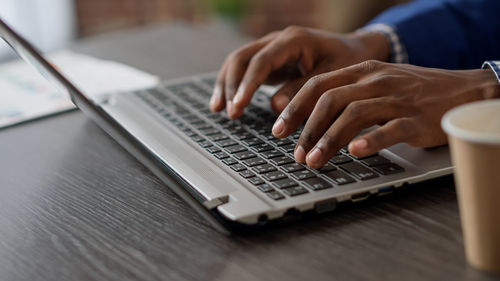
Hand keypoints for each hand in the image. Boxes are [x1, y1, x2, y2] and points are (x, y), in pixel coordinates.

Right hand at [209, 26, 390, 118]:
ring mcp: (271, 50)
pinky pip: (245, 71)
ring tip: (218, 109)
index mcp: (294, 40)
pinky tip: (227, 104)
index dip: (248, 84)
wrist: (355, 50)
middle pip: (242, 58)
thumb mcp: (331, 77)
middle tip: (230, 111)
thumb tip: (275, 106)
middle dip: (231, 85)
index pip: (262, 60)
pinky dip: (234, 86)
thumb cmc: (347, 62)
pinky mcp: (270, 61)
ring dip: (226, 85)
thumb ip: (304, 91)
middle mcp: (278, 41)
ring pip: (238, 63)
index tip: (239, 104)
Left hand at [271, 60, 499, 168]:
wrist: (460, 91)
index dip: (295, 107)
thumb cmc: (412, 92)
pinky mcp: (416, 118)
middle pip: (330, 100)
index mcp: (362, 71)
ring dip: (329, 140)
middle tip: (295, 153)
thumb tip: (311, 121)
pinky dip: (370, 141)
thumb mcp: (376, 84)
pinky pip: (390, 129)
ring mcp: (396, 99)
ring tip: (314, 161)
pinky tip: (355, 153)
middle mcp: (375, 81)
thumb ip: (346, 96)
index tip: (278, 129)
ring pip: (354, 114)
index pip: (319, 85)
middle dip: (307, 128)